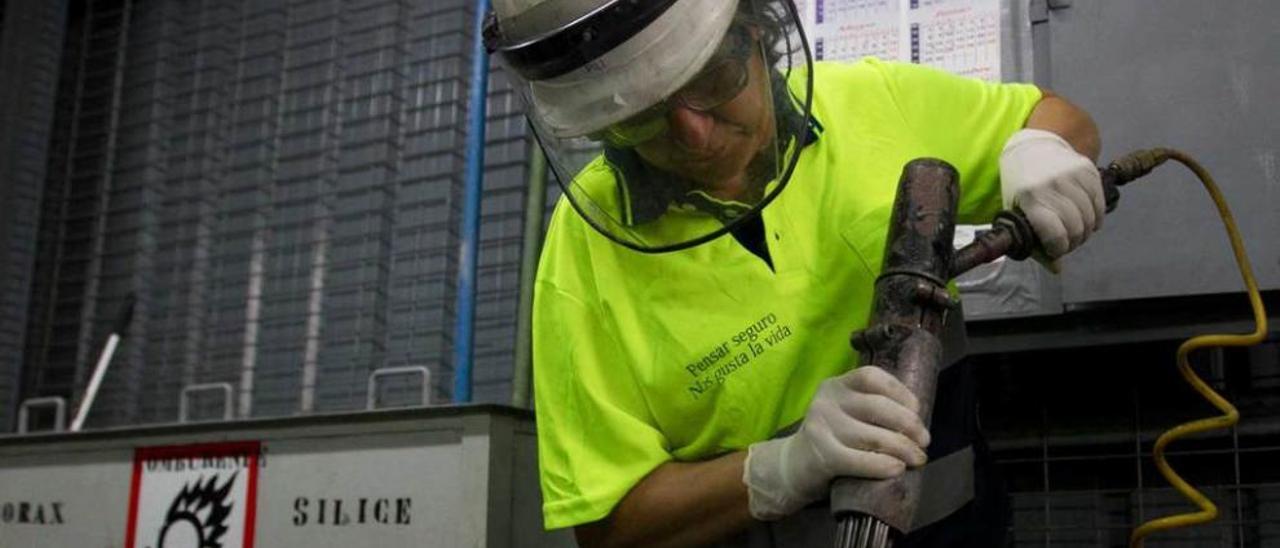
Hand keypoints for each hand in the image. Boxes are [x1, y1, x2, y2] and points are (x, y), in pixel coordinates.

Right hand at [743, 366, 930, 520]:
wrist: (793, 465)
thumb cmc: (832, 438)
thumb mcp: (846, 413)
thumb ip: (873, 409)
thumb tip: (917, 421)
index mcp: (836, 385)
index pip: (872, 377)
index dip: (900, 391)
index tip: (917, 410)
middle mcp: (827, 401)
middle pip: (878, 407)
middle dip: (909, 425)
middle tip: (924, 441)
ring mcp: (822, 427)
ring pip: (874, 436)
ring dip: (903, 449)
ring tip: (918, 459)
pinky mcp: (822, 455)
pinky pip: (860, 460)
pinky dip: (883, 465)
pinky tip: (897, 469)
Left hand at [999, 128, 1104, 260]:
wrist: (1033, 146)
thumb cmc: (1020, 185)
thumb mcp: (1016, 212)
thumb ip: (1033, 243)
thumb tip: (1057, 269)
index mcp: (1029, 197)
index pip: (1054, 233)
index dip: (1058, 248)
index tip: (1055, 249)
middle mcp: (1052, 185)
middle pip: (1075, 227)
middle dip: (1073, 242)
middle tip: (1067, 242)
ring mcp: (1072, 175)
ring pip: (1090, 217)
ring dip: (1086, 231)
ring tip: (1076, 231)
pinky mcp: (1088, 169)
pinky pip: (1100, 203)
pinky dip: (1096, 217)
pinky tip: (1088, 219)